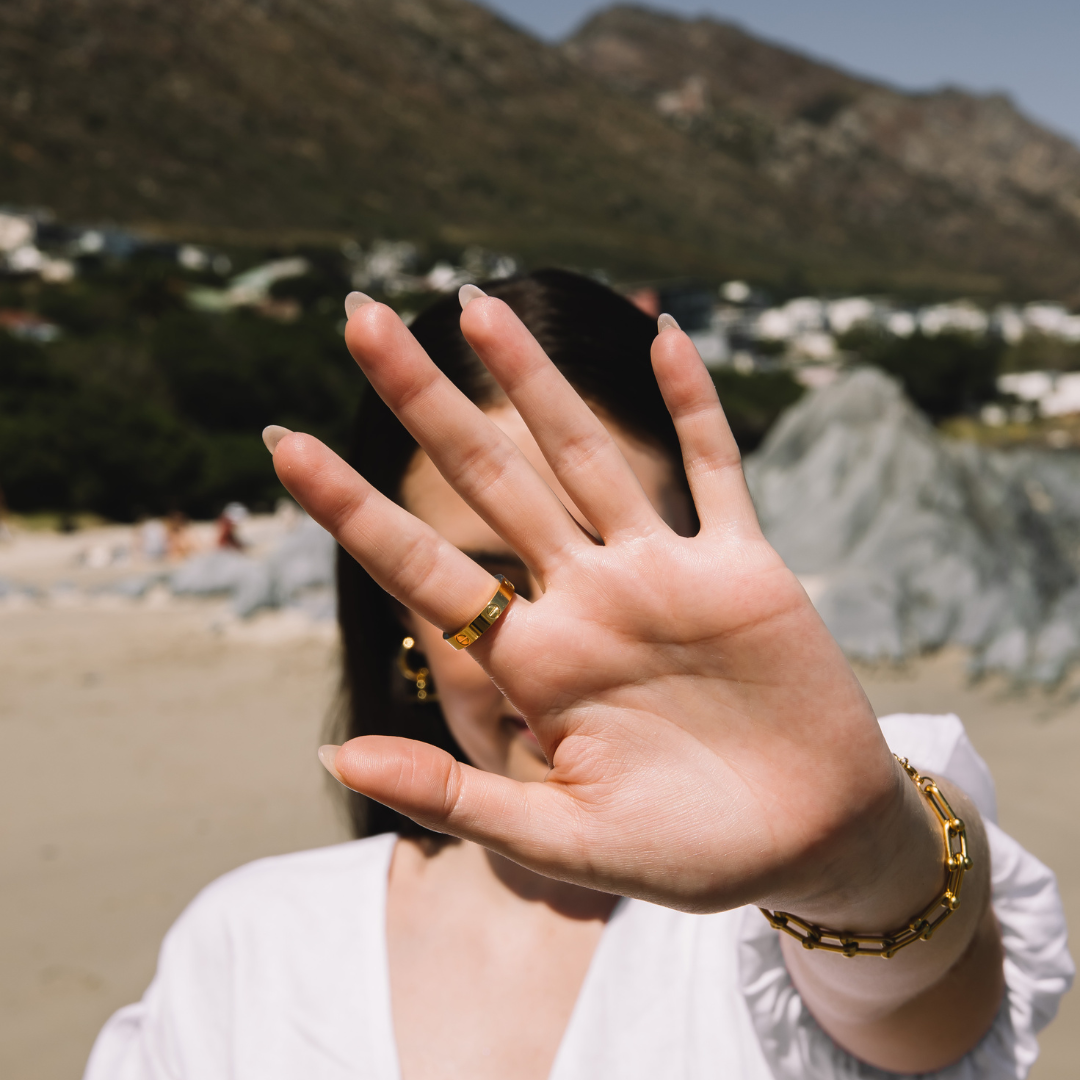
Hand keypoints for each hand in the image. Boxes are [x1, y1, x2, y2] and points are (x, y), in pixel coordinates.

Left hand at [272, 295, 906, 915]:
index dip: (354, 509)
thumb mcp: (563, 839)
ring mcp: (663, 575)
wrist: (805, 842)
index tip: (283, 447)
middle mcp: (588, 599)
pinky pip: (716, 472)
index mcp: (537, 662)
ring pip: (588, 455)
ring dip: (537, 380)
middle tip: (358, 318)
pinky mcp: (744, 568)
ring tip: (476, 305)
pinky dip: (694, 410)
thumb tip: (334, 760)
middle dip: (427, 401)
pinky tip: (664, 340)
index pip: (427, 569)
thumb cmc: (686, 853)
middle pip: (492, 480)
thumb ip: (454, 798)